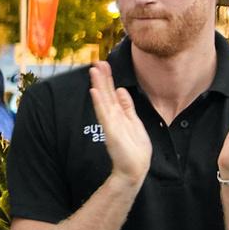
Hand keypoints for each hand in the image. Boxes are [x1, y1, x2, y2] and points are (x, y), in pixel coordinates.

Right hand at [89, 62, 151, 185]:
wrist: (134, 168)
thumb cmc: (135, 148)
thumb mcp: (135, 122)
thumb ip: (127, 106)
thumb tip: (121, 90)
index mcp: (119, 113)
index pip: (111, 92)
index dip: (108, 78)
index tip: (103, 64)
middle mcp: (113, 116)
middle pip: (106, 93)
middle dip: (102, 77)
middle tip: (96, 62)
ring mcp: (111, 123)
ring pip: (103, 99)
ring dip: (99, 85)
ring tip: (93, 70)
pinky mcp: (111, 131)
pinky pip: (104, 113)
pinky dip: (99, 102)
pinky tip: (94, 91)